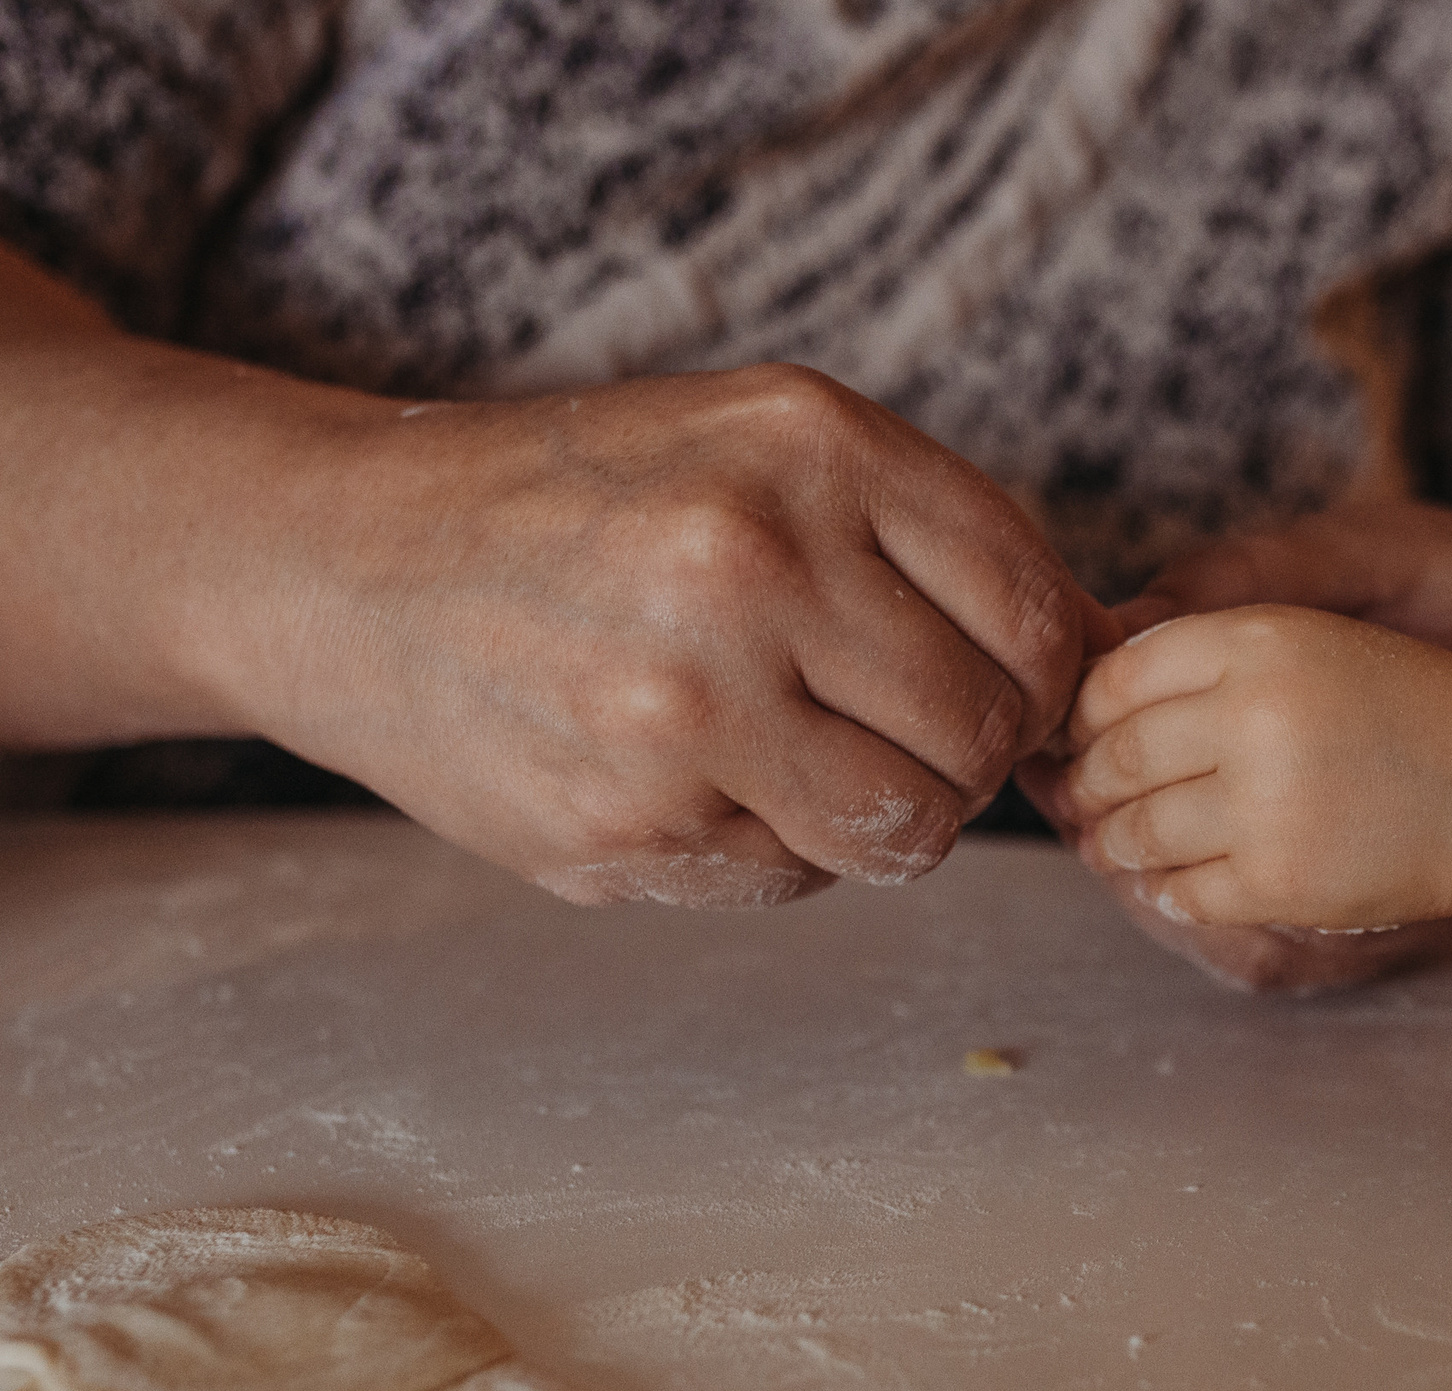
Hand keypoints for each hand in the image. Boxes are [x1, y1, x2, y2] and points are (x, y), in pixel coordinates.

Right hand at [0, 310, 1114, 904]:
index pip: (1036, 614)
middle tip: (894, 730)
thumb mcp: (758, 444)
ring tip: (808, 761)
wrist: (345, 564)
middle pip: (983, 733)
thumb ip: (928, 535)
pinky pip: (796, 882)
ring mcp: (686, 707)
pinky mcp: (629, 825)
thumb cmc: (585, 500)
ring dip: (886, 818)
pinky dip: (779, 853)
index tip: (1002, 688)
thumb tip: (1102, 658)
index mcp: (810, 446)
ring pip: (910, 832)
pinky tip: (703, 782)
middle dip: (963, 752)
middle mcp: (754, 566)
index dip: (1043, 675)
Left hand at [1039, 499, 1451, 988]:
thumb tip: (1099, 662)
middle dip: (1088, 783)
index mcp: (1263, 638)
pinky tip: (1173, 882)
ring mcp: (1267, 803)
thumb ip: (1215, 626)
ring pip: (1138, 831)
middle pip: (1115, 757)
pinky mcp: (1284, 879)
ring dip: (1116, 844)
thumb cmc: (1423, 699)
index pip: (1118, 675)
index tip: (1082, 729)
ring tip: (1113, 843)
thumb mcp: (1326, 622)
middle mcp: (1256, 713)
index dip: (1086, 709)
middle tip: (1079, 795)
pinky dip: (1168, 892)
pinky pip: (1183, 892)